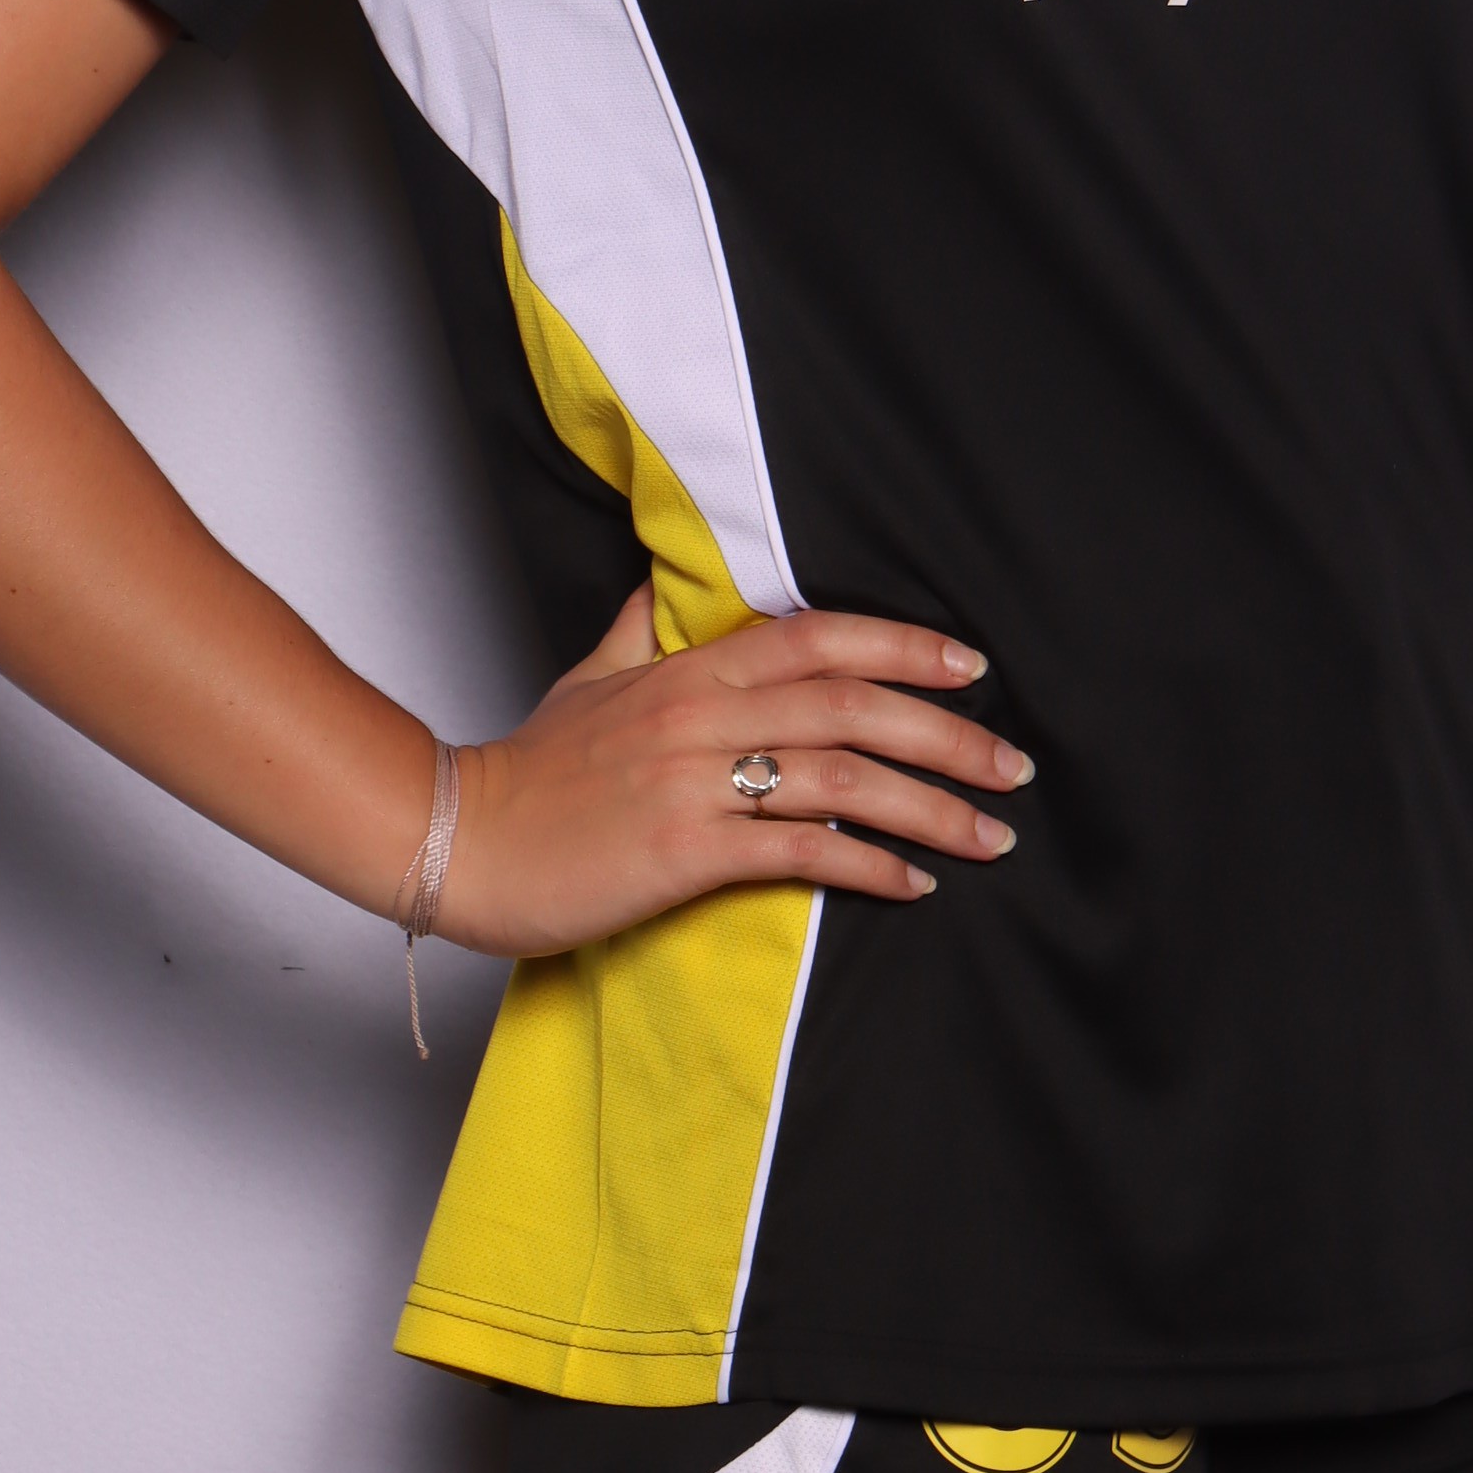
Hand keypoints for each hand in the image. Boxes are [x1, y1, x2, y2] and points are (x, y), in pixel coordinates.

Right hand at [434, 588, 1026, 959]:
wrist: (459, 841)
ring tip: (989, 836)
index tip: (972, 665)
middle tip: (1013, 763)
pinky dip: (868, 866)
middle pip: (854, 705)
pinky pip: (800, 851)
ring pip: (842, 777)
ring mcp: (695, 783)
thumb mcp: (586, 682)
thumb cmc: (527, 772)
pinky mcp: (683, 852)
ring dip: (931, 809)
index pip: (820, 637)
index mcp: (689, 670)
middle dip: (948, 734)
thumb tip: (666, 588)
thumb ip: (638, 633)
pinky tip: (913, 884)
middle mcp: (702, 715)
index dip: (903, 646)